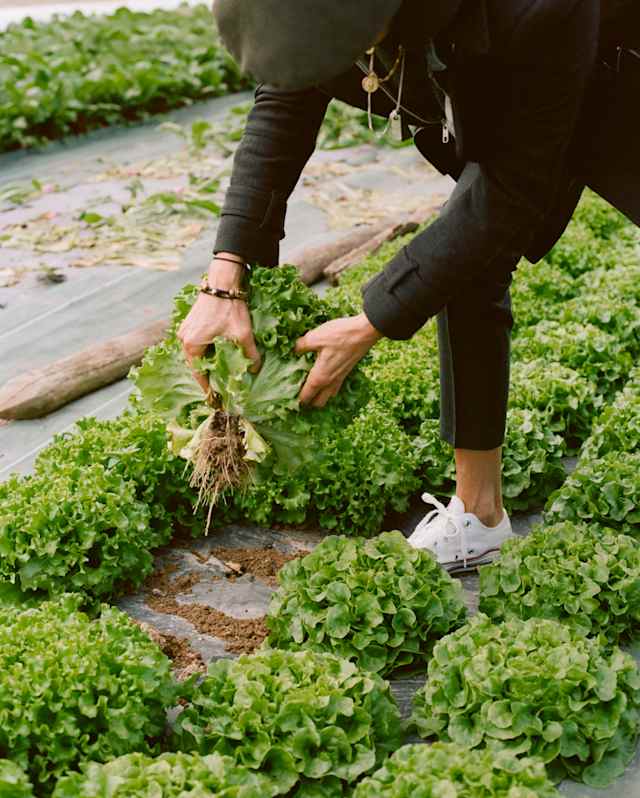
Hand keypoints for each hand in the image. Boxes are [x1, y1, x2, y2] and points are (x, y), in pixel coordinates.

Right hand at [177, 255, 260, 392]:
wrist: (223, 281)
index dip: (209, 389)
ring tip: (223, 373)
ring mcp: (186, 330)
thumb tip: (254, 371)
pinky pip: (199, 343)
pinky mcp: (192, 323)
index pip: (199, 376)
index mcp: (191, 345)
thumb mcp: (243, 335)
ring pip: (198, 355)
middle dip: (210, 377)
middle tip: (222, 389)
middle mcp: (184, 338)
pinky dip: (209, 351)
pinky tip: (221, 354)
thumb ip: (249, 356)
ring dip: (210, 363)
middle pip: (197, 366)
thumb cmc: (229, 307)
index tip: (216, 400)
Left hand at [294, 313, 381, 406]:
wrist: (364, 332)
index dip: (296, 400)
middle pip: (318, 403)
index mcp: (320, 377)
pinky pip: (335, 387)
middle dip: (309, 402)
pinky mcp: (346, 372)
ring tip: (309, 386)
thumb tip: (294, 350)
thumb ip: (301, 346)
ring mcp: (340, 378)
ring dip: (319, 395)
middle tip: (298, 392)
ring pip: (328, 396)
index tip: (287, 396)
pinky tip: (323, 375)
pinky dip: (328, 388)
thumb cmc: (339, 335)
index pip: (306, 397)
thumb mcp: (314, 337)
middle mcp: (330, 382)